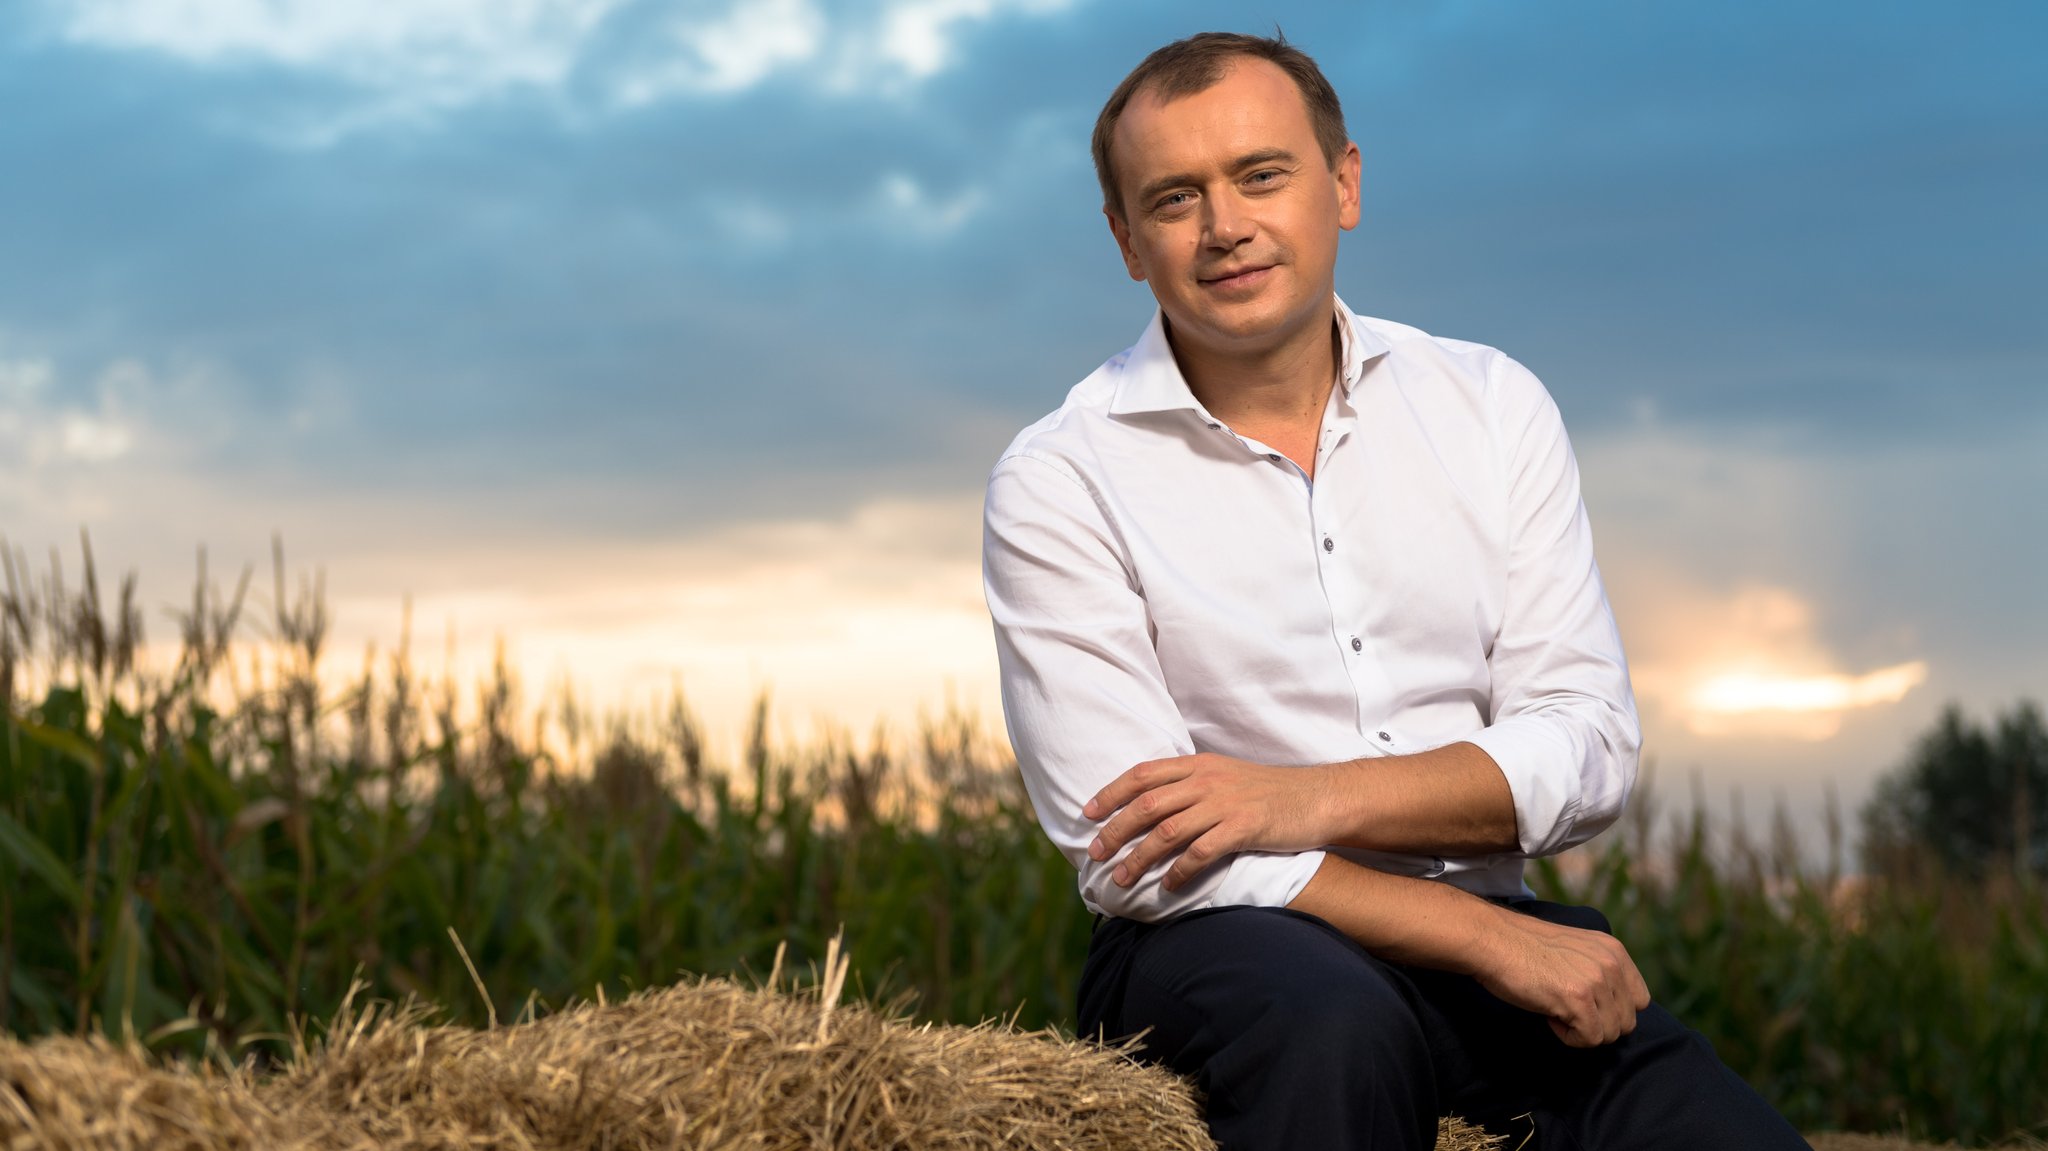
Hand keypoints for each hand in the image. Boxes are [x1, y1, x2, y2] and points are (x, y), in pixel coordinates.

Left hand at [1082, 753, 1331, 891]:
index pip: (1143, 774)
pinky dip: (1179, 872)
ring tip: (1122, 879)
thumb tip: (1154, 806)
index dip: (1111, 792)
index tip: (1088, 813)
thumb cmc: (1269, 793)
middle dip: (1115, 830)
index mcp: (1199, 765)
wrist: (1317, 797)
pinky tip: (1167, 887)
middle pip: (1147, 804)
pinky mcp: (1244, 827)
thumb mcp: (1226, 777)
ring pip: (1167, 831)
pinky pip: (1200, 852)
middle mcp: (1207, 780)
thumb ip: (1192, 785)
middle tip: (1095, 855)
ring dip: (1139, 858)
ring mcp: (1225, 803)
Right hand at [1469, 904, 1650, 1047]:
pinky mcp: (1578, 999)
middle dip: (1597, 1024)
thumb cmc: (1524, 948)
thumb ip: (1600, 970)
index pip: (1639, 1000)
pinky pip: (1589, 1039)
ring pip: (1610, 1034)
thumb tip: (1613, 1009)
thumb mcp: (1576, 950)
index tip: (1583, 1004)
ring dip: (1581, 1031)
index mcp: (1614, 950)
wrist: (1492, 941)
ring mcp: (1597, 981)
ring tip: (1555, 1009)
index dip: (1611, 1010)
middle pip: (1627, 1022)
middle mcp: (1612, 963)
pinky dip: (1568, 1037)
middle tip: (1565, 1008)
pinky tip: (1549, 1016)